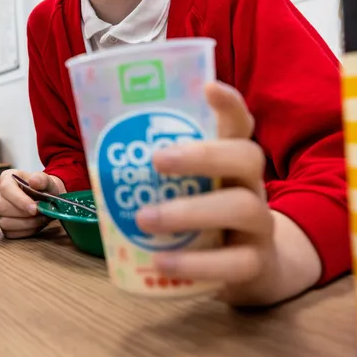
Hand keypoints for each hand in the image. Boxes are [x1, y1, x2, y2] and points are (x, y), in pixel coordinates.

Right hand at [0, 169, 64, 238]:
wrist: (45, 198)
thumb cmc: (43, 188)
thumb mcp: (46, 181)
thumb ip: (42, 179)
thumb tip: (33, 180)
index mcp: (6, 178)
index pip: (6, 188)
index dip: (20, 200)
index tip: (34, 209)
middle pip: (0, 206)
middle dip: (23, 213)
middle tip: (41, 212)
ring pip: (4, 222)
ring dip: (27, 224)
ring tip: (41, 218)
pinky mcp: (2, 224)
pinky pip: (10, 233)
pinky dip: (26, 231)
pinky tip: (36, 224)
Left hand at [134, 82, 319, 305]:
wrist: (252, 270)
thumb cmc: (205, 218)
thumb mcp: (188, 189)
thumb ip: (156, 172)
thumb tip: (96, 151)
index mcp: (231, 160)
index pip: (239, 123)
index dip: (228, 103)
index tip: (208, 86)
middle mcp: (251, 185)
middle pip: (247, 156)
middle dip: (202, 155)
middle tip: (157, 160)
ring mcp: (260, 224)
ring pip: (243, 207)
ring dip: (190, 211)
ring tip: (144, 220)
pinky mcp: (256, 263)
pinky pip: (234, 263)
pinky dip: (196, 263)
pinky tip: (162, 263)